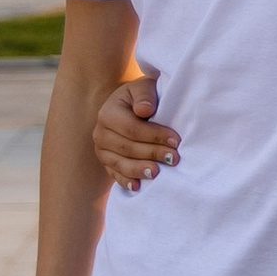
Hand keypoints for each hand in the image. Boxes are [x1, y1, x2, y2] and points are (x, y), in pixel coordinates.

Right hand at [95, 68, 177, 192]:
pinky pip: (115, 175)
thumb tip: (144, 110)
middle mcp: (100, 133)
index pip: (132, 128)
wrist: (133, 106)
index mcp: (108, 113)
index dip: (154, 135)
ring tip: (157, 173)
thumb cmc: (143, 97)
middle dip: (152, 153)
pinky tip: (138, 187)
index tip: (176, 141)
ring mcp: (102, 151)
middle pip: (127, 148)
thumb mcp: (144, 88)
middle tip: (174, 158)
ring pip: (120, 163)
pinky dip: (126, 182)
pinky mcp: (107, 164)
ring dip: (139, 169)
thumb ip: (145, 96)